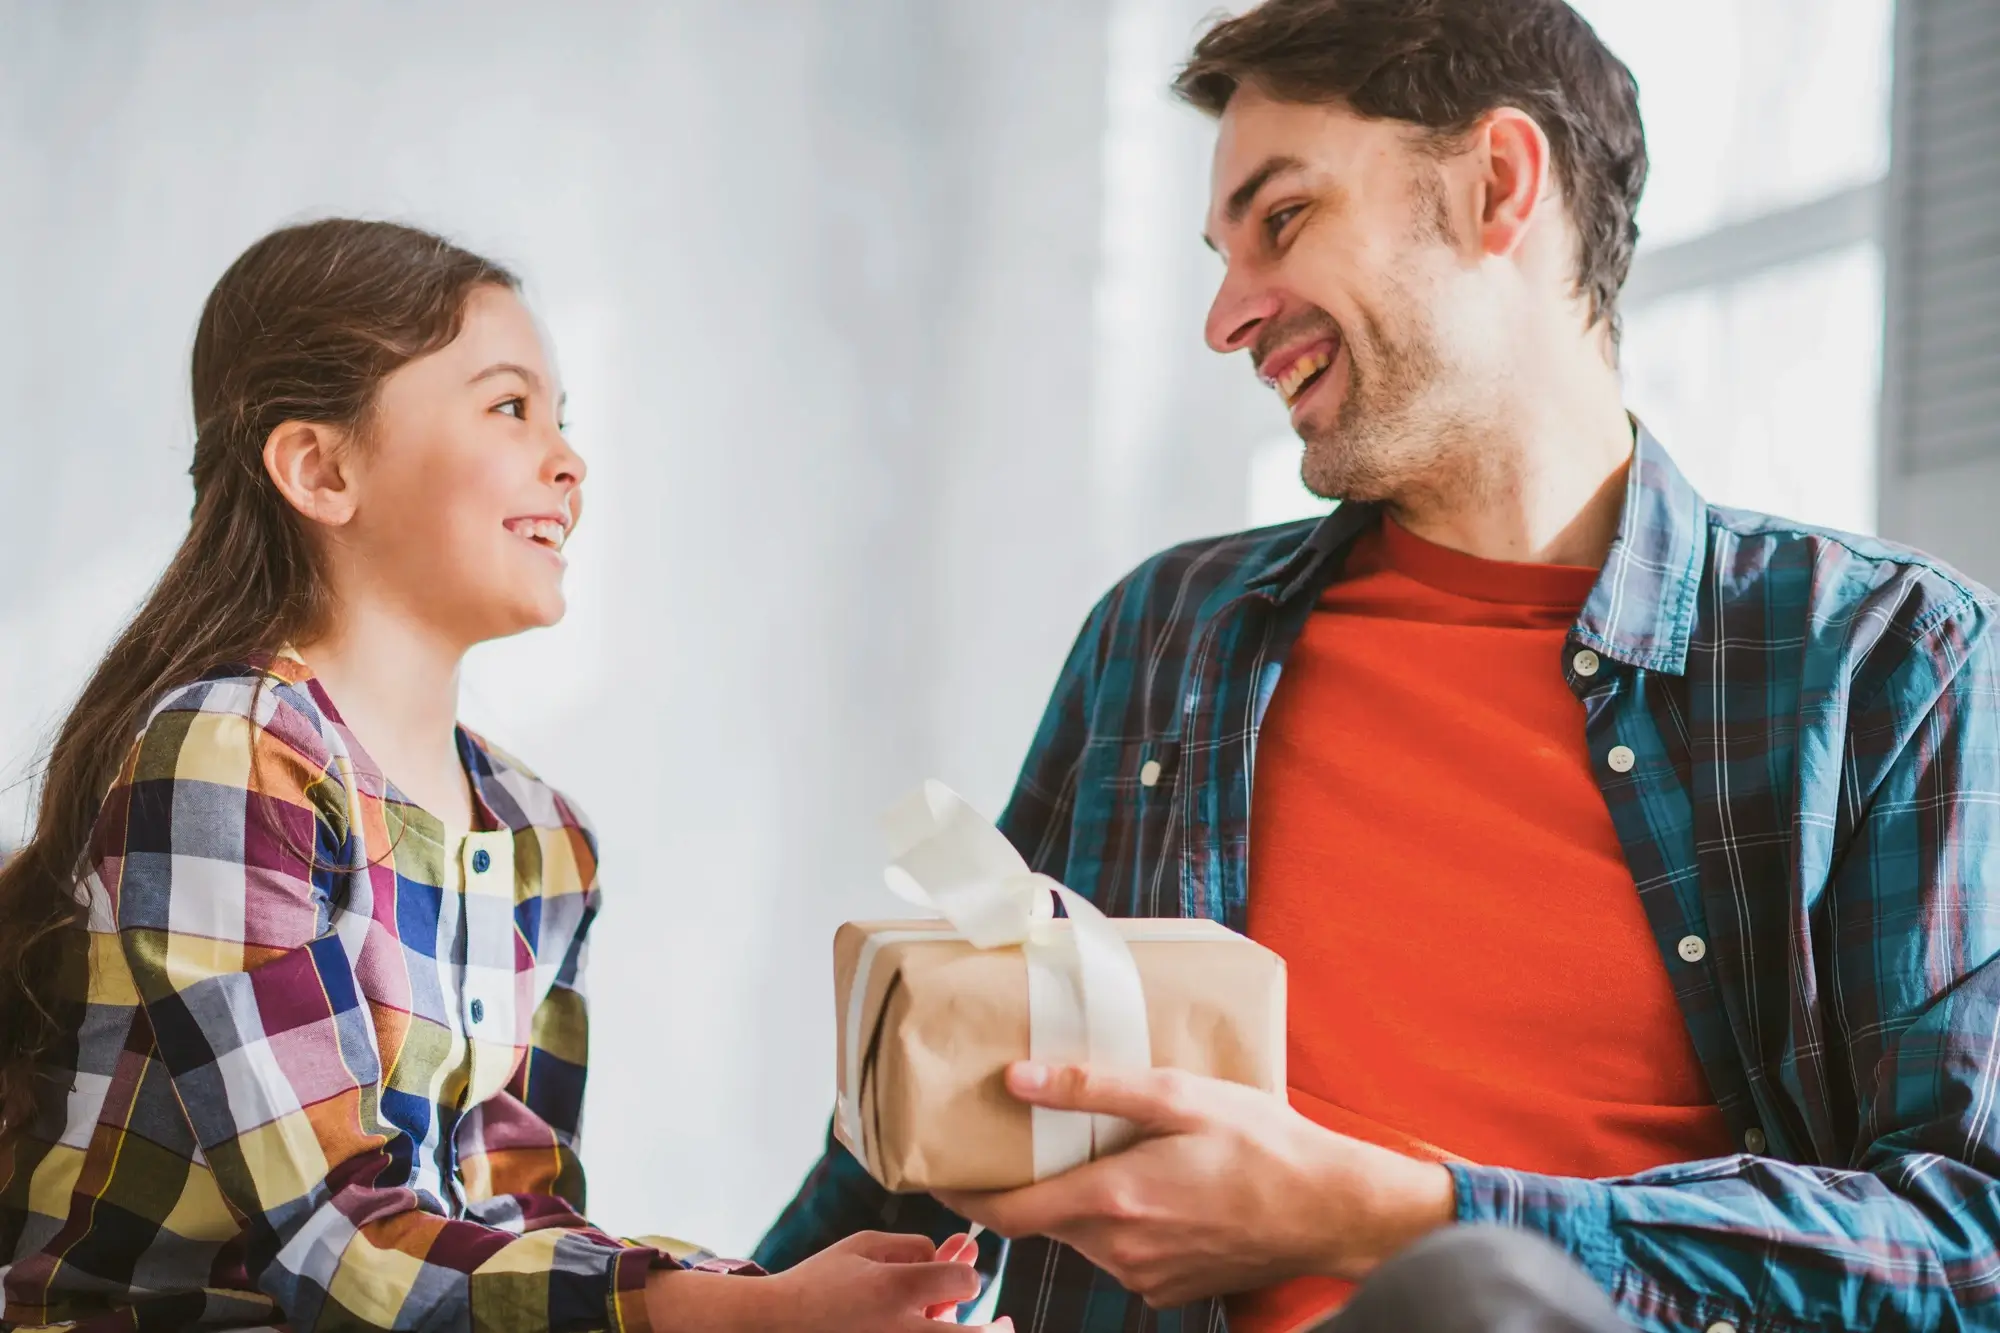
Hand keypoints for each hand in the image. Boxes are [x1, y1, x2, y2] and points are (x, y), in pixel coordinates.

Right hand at [645, 1231, 1008, 1331]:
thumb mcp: (861, 1247)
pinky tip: (925, 1326)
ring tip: (943, 1319)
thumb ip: (910, 1246)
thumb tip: (947, 1253)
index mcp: (897, 1290)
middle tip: (1004, 1324)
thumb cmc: (819, 1282)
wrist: (776, 1325)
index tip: (957, 1271)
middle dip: (997, 1330)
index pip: (965, 1281)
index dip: (966, 1272)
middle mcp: (901, 1330)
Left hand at [934, 1062, 1454, 1307]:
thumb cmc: (1263, 1145)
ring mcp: (1145, 1276)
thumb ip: (1093, 1089)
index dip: (960, 1190)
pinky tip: (1148, 1182)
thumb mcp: (1178, 1096)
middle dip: (1026, 1181)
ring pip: (1082, 1236)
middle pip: (1043, 1220)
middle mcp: (1119, 1251)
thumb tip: (1017, 1079)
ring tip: (1095, 1148)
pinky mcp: (1171, 1287)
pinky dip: (1118, 1220)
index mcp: (1112, 1203)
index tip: (932, 1165)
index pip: (1005, 1211)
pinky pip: (1121, 1253)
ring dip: (1077, 1198)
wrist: (1333, 1209)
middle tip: (1020, 1132)